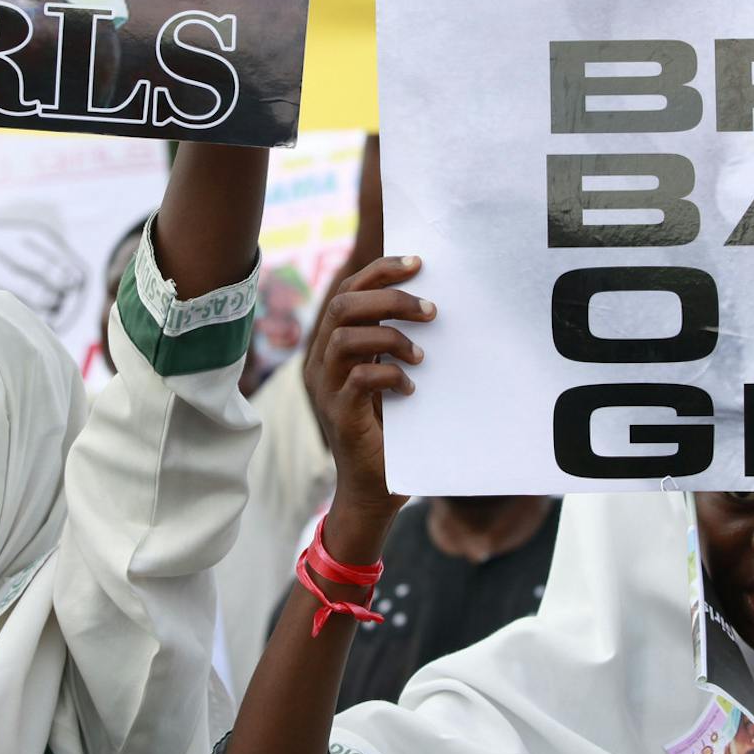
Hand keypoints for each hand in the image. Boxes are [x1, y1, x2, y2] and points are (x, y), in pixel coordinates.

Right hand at [304, 255, 430, 557]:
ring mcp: (327, 389)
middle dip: (390, 299)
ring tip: (422, 354)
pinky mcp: (340, 414)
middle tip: (431, 309)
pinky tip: (411, 387)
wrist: (374, 491)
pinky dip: (390, 375)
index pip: (348, 291)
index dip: (380, 272)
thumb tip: (429, 303)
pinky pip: (359, 379)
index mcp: (333, 347)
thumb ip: (395, 345)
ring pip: (345, 337)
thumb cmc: (391, 431)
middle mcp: (322, 363)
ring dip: (390, 336)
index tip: (417, 263)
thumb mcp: (392, 377)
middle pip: (343, 305)